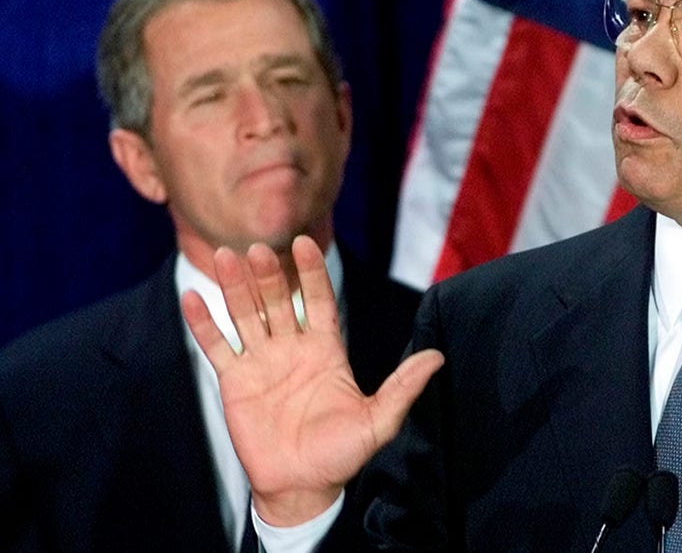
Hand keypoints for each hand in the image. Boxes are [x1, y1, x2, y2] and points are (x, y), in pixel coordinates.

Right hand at [181, 235, 442, 525]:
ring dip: (235, 286)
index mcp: (327, 350)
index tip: (304, 244)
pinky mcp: (235, 381)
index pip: (320, 300)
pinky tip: (193, 297)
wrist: (302, 487)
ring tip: (224, 256)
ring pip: (247, 314)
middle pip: (279, 300)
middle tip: (259, 248)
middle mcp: (293, 348)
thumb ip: (403, 387)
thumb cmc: (342, 455)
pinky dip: (204, 322)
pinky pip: (217, 345)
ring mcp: (262, 361)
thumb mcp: (379, 421)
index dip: (312, 273)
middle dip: (269, 275)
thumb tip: (437, 357)